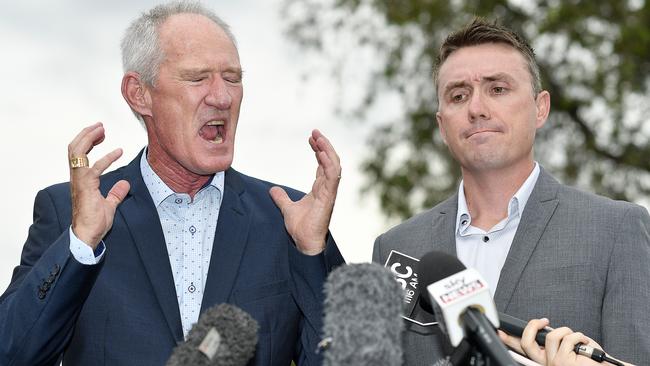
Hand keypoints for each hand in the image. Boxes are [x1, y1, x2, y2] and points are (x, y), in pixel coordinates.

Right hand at [69, 122, 129, 248]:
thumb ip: (116, 193)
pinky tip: (119, 152)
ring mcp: (79, 182)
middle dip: (86, 134)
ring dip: (89, 138)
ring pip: (77, 152)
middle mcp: (77, 178)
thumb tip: (125, 184)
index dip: (90, 142)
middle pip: (75, 149)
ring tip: (101, 129)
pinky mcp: (85, 187)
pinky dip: (106, 158)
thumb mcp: (110, 205)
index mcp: (81, 180)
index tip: (102, 135)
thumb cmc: (94, 223)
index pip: (80, 155)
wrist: (87, 236)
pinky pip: (93, 168)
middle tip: (100, 126)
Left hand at [270, 129, 340, 254]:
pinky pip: (333, 177)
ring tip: (319, 137)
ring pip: (334, 165)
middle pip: (330, 161)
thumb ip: (281, 198)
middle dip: (324, 145)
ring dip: (328, 150)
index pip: (323, 164)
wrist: (304, 242)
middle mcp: (327, 188)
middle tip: (315, 132)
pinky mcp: (329, 197)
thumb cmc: (301, 228)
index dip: (319, 150)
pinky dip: (329, 163)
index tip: (311, 138)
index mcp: (320, 189)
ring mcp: (329, 192)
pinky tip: (322, 152)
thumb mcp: (287, 208)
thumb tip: (273, 190)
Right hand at [498, 318, 607, 365]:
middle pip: (527, 342)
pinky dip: (579, 336)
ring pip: (551, 336)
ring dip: (568, 331)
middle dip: (533, 326)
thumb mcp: (567, 351)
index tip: (499, 331)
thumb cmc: (589, 363)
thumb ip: (553, 344)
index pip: (521, 349)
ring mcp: (552, 364)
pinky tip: (585, 343)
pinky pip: (567, 338)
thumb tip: (545, 330)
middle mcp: (544, 364)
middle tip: (543, 321)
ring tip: (578, 338)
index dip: (508, 339)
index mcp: (543, 361)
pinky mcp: (563, 361)